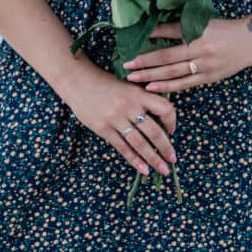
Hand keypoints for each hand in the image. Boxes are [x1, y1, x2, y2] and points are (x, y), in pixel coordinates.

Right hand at [57, 66, 178, 176]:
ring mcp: (115, 119)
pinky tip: (143, 169)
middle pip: (154, 131)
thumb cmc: (104, 82)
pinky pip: (122, 148)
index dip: (172, 121)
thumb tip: (160, 119)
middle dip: (166, 148)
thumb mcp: (127, 85)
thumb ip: (142, 99)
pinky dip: (134, 160)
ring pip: (139, 143)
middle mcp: (129, 106)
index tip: (172, 131)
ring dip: (153, 158)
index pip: (164, 107)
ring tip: (163, 169)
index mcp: (138, 93)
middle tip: (173, 160)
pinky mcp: (103, 128)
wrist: (78, 81)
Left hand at [121, 14, 251, 92]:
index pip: (170, 32)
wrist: (251, 41)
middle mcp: (201, 49)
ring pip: (173, 73)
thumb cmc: (224, 28)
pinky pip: (184, 84)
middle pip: (167, 57)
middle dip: (145, 61)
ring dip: (151, 76)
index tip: (134, 39)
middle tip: (126, 65)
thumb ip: (181, 26)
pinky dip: (167, 86)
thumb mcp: (203, 22)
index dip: (151, 35)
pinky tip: (152, 87)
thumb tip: (153, 27)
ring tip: (133, 78)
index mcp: (199, 31)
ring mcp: (205, 66)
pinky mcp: (209, 78)